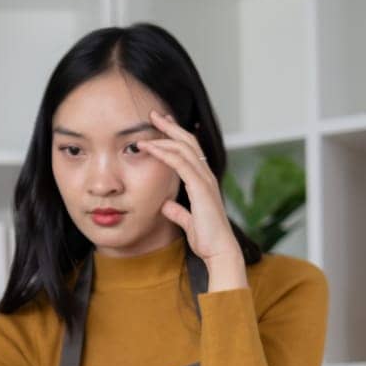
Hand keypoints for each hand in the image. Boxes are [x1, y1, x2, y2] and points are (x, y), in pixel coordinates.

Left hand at [141, 110, 244, 276]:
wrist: (218, 251)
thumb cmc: (206, 239)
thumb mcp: (188, 222)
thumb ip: (178, 212)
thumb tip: (166, 205)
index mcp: (203, 181)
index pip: (190, 150)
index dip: (175, 136)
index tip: (160, 126)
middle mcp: (206, 175)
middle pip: (188, 141)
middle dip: (170, 126)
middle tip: (154, 114)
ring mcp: (205, 180)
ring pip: (184, 148)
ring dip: (163, 136)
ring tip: (147, 128)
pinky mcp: (200, 188)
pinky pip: (180, 163)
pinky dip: (164, 153)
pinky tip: (150, 148)